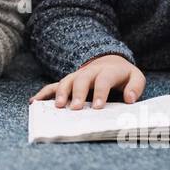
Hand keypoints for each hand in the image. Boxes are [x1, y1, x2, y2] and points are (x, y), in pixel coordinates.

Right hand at [30, 53, 144, 108]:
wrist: (109, 61)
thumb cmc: (123, 76)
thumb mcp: (135, 77)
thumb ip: (135, 87)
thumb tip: (129, 99)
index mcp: (108, 71)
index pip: (104, 80)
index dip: (100, 93)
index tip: (98, 107)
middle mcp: (90, 71)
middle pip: (82, 80)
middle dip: (78, 94)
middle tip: (75, 108)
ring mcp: (77, 76)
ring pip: (66, 81)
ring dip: (61, 93)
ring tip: (58, 106)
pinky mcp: (68, 81)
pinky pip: (54, 86)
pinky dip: (44, 93)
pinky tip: (34, 102)